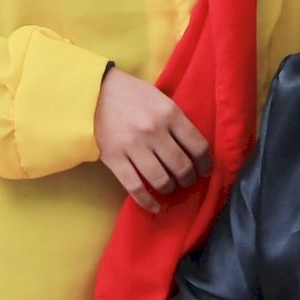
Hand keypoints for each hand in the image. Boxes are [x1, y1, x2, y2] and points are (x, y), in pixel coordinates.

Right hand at [94, 66, 212, 214]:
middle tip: (187, 180)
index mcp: (170, 113)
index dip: (206, 163)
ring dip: (170, 188)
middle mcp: (154, 131)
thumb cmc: (131, 94)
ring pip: (161, 180)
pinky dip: (148, 201)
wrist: (93, 92)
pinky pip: (135, 187)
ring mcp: (133, 146)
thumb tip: (194, 146)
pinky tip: (155, 207)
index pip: (198, 146)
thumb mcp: (160, 98)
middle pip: (182, 166)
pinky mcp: (114, 158)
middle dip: (188, 179)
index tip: (205, 170)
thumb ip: (176, 120)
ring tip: (170, 186)